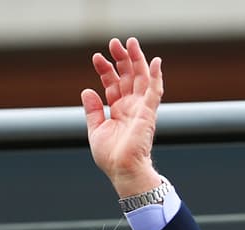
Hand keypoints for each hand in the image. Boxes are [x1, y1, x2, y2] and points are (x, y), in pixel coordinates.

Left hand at [82, 37, 163, 197]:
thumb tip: (87, 90)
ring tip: (131, 43)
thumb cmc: (111, 157)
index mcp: (119, 110)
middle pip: (128, 77)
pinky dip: (156, 77)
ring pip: (142, 80)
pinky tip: (156, 62)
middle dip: (122, 59)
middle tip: (115, 43)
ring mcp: (141, 109)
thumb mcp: (96, 129)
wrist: (123, 171)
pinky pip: (155, 92)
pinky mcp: (148, 114)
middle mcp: (131, 107)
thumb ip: (93, 110)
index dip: (106, 69)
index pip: (113, 83)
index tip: (97, 57)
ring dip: (138, 61)